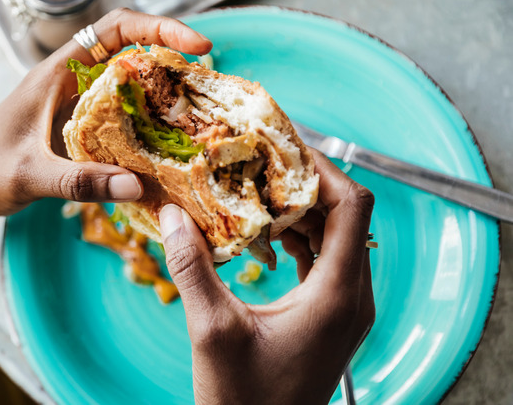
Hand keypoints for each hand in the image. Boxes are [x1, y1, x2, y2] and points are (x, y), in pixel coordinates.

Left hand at [0, 8, 212, 216]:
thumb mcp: (30, 176)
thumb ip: (79, 182)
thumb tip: (137, 186)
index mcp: (56, 74)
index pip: (114, 29)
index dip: (159, 28)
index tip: (195, 46)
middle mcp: (69, 82)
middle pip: (129, 51)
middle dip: (169, 58)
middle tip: (205, 82)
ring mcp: (74, 105)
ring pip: (127, 84)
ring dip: (160, 92)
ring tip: (196, 111)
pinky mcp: (76, 128)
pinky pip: (119, 115)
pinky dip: (145, 122)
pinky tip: (164, 145)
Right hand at [158, 149, 374, 404]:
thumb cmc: (245, 400)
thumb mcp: (213, 331)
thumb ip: (193, 268)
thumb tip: (173, 215)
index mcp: (335, 296)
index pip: (351, 208)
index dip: (323, 168)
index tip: (285, 145)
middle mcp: (352, 298)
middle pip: (346, 216)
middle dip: (305, 183)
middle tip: (262, 161)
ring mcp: (344, 308)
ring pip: (335, 236)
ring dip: (300, 210)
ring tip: (258, 190)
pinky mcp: (330, 316)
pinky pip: (325, 260)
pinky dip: (299, 237)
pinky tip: (265, 233)